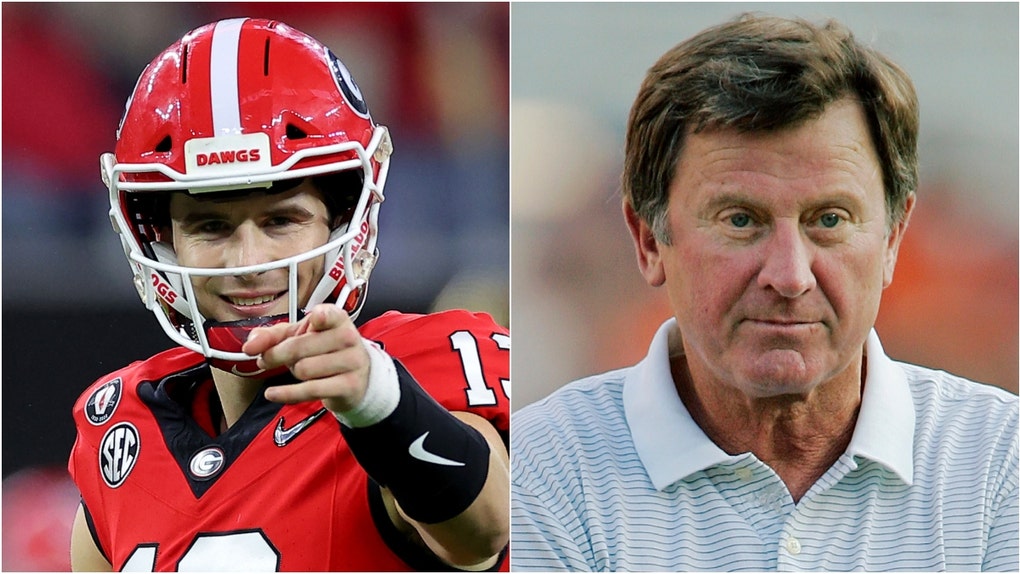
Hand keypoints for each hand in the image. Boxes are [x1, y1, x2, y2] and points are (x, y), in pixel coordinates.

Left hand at [242, 303, 370, 413]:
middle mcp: (348, 338)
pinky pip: (310, 390)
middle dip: (276, 355)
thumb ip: (272, 336)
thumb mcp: (300, 336)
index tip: (314, 319)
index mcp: (337, 319)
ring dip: (293, 373)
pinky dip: (286, 393)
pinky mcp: (349, 386)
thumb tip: (250, 345)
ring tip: (300, 370)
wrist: (356, 376)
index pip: (328, 315)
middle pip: (299, 347)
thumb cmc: (325, 351)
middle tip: (268, 358)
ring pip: (303, 370)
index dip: (320, 317)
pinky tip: (273, 393)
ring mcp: (351, 363)